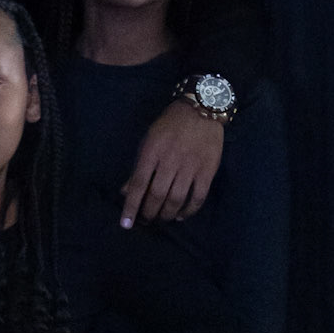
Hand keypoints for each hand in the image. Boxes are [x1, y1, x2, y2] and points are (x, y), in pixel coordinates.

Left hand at [121, 100, 224, 226]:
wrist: (201, 108)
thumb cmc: (169, 125)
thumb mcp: (148, 141)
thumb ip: (138, 167)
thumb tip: (126, 193)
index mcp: (152, 152)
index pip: (138, 184)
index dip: (131, 207)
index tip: (126, 224)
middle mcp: (170, 161)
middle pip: (157, 195)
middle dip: (149, 213)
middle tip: (146, 220)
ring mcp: (190, 166)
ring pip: (176, 199)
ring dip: (166, 214)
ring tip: (161, 219)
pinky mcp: (208, 170)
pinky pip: (198, 197)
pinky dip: (188, 210)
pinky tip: (180, 216)